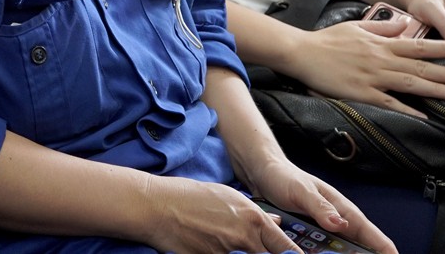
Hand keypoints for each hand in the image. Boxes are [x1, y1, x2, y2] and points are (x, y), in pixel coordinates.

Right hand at [133, 174, 308, 253]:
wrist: (158, 206)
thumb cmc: (190, 196)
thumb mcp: (228, 196)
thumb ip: (255, 213)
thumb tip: (276, 222)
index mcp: (253, 219)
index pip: (285, 247)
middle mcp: (244, 238)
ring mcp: (228, 253)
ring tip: (234, 244)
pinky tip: (217, 248)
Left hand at [238, 157, 397, 253]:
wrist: (263, 173)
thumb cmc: (284, 176)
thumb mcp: (301, 190)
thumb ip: (320, 207)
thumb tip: (341, 224)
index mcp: (343, 211)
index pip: (373, 237)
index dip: (386, 252)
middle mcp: (338, 223)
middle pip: (359, 250)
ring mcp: (325, 232)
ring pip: (338, 253)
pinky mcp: (310, 237)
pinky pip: (319, 252)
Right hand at [295, 20, 444, 117]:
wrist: (302, 52)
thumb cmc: (327, 40)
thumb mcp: (356, 26)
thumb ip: (382, 27)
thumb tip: (403, 24)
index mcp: (381, 43)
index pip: (418, 44)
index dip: (442, 47)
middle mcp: (381, 59)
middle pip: (420, 65)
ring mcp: (372, 77)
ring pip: (410, 83)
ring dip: (435, 89)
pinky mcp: (361, 93)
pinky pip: (389, 103)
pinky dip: (407, 109)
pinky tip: (424, 115)